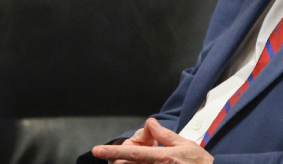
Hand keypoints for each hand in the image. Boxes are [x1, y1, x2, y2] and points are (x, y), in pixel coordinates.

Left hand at [92, 118, 213, 163]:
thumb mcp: (185, 145)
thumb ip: (165, 135)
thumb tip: (151, 123)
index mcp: (163, 157)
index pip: (133, 154)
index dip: (112, 152)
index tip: (98, 151)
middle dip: (120, 159)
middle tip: (130, 151)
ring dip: (128, 162)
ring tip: (140, 156)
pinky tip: (148, 161)